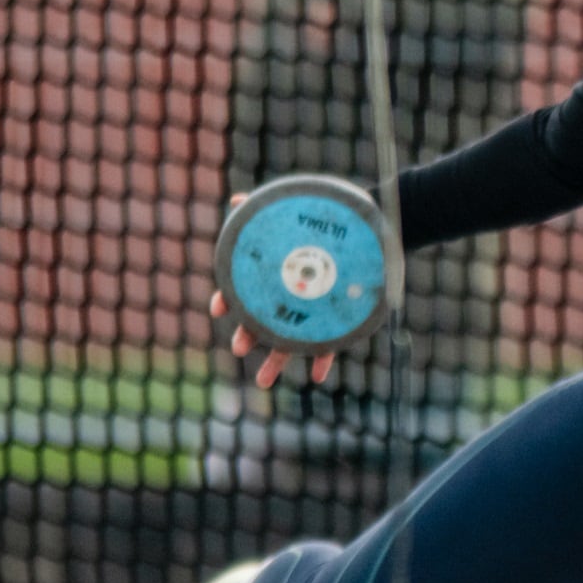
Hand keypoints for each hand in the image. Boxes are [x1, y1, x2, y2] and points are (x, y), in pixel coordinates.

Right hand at [213, 193, 336, 388]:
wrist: (363, 234)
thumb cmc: (320, 225)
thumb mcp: (292, 212)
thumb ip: (264, 210)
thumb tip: (236, 201)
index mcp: (271, 279)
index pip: (241, 292)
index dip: (228, 301)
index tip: (219, 309)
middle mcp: (286, 300)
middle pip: (259, 323)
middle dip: (247, 336)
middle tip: (239, 347)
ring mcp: (309, 314)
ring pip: (287, 343)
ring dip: (274, 362)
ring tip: (263, 382)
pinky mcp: (334, 323)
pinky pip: (326, 346)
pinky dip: (321, 360)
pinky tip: (316, 375)